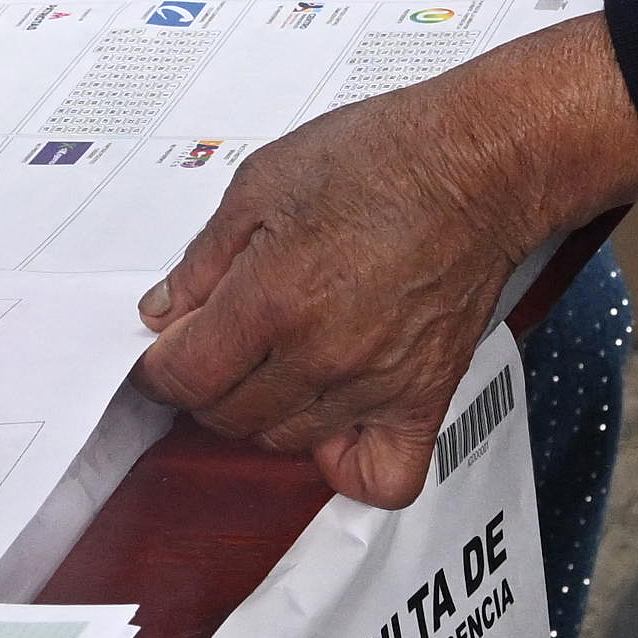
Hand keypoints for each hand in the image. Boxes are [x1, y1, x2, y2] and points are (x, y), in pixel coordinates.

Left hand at [136, 21, 637, 505]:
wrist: (478, 167)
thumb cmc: (382, 159)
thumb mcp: (262, 183)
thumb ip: (203, 260)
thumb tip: (164, 312)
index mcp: (273, 298)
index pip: (183, 377)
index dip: (158, 364)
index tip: (167, 347)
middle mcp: (321, 354)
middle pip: (227, 417)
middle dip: (206, 383)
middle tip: (221, 343)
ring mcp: (376, 385)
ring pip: (286, 442)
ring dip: (265, 412)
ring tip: (277, 361)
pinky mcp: (424, 399)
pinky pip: (380, 478)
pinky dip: (348, 463)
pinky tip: (335, 419)